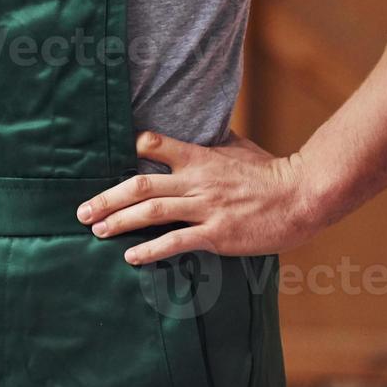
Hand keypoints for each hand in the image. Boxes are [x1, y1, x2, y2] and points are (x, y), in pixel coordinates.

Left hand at [76, 130, 324, 264]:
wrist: (303, 196)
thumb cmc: (270, 172)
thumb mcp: (237, 148)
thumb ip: (212, 142)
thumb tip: (199, 129)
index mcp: (199, 157)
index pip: (153, 144)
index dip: (128, 149)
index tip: (105, 161)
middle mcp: (196, 180)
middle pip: (140, 184)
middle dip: (107, 198)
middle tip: (82, 211)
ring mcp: (206, 207)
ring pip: (152, 211)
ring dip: (120, 221)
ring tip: (97, 230)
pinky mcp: (217, 233)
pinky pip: (177, 241)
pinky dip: (151, 250)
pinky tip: (130, 257)